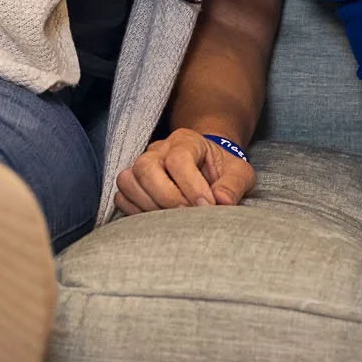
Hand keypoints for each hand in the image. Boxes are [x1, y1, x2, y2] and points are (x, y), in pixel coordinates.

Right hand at [114, 128, 255, 213]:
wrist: (207, 166)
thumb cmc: (223, 169)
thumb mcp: (239, 173)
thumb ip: (233, 185)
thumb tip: (222, 202)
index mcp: (186, 141)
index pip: (178, 159)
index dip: (191, 185)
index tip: (207, 206)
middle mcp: (158, 150)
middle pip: (145, 168)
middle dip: (166, 197)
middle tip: (187, 215)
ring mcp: (141, 165)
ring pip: (127, 181)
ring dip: (148, 205)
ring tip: (173, 219)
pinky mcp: (133, 183)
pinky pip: (121, 197)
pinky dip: (136, 212)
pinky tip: (159, 220)